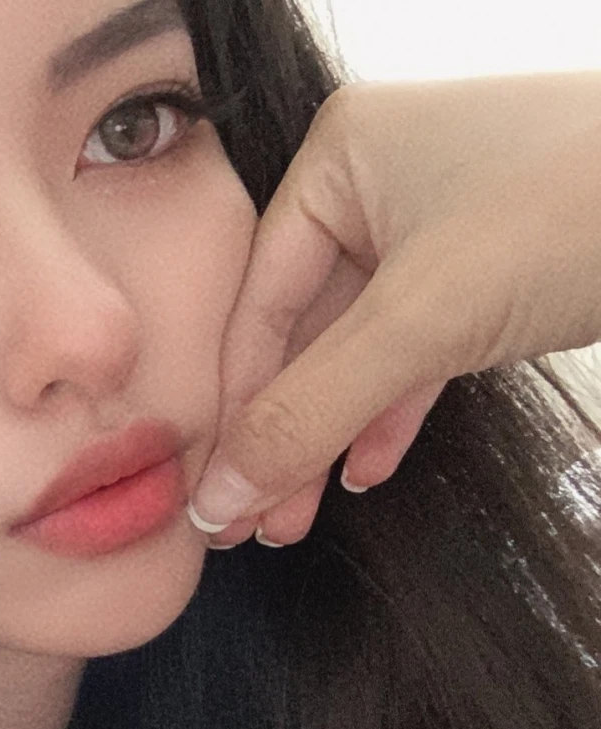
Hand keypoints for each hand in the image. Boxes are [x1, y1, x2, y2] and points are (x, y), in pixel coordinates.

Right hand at [190, 71, 600, 545]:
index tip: (216, 491)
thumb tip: (221, 495)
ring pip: (360, 346)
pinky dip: (392, 408)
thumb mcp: (423, 320)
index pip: (258, 300)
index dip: (237, 404)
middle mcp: (379, 180)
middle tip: (253, 519)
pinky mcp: (491, 266)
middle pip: (303, 329)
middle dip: (283, 431)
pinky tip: (369, 468)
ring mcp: (439, 222)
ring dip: (331, 434)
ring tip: (297, 517)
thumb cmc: (581, 206)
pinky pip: (418, 346)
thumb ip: (312, 412)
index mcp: (339, 155)